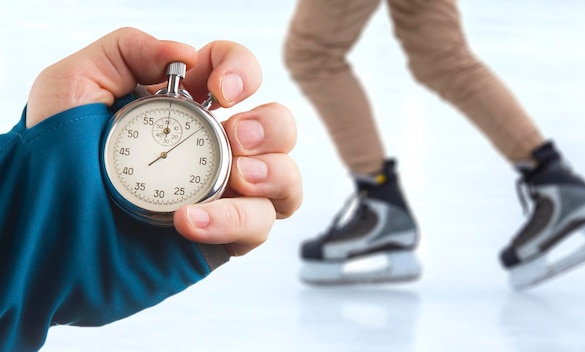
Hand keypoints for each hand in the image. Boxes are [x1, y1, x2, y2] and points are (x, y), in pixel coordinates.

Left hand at [27, 27, 301, 256]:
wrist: (41, 235)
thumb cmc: (52, 161)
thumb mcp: (74, 86)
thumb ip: (125, 50)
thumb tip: (183, 56)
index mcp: (186, 109)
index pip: (236, 74)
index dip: (241, 72)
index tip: (220, 90)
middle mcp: (213, 149)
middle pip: (277, 127)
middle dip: (269, 126)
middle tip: (237, 137)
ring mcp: (223, 194)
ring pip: (285, 180)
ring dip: (273, 173)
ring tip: (240, 177)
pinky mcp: (222, 237)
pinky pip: (257, 227)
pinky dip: (233, 221)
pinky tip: (189, 221)